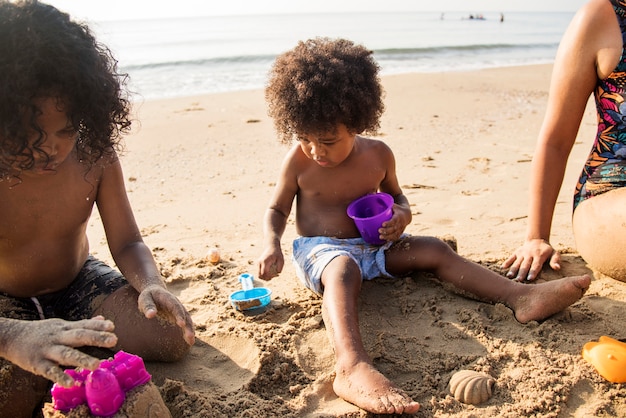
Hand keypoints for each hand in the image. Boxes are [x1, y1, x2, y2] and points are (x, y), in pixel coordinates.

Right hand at [1, 316, 116, 386]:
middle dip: (96, 338)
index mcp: (64, 328)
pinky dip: (60, 377)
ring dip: (82, 359)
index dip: (98, 326)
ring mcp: (48, 350)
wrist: (11, 337)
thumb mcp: (61, 325)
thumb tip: (103, 320)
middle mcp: (58, 337)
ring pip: (66, 354)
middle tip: (113, 340)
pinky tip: (71, 383)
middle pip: (79, 336)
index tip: (112, 327)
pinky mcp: (38, 364)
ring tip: (96, 365)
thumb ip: (82, 324)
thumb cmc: (42, 332)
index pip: (84, 325)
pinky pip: (50, 371)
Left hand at [137, 285, 194, 345]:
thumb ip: (148, 306)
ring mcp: (179, 310)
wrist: (155, 291)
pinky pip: (186, 324)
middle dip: (188, 326)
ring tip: (191, 342)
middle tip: (189, 336)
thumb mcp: (145, 299)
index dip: (179, 315)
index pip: (176, 306)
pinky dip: (188, 331)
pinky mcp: (179, 316)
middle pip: (185, 315)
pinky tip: (190, 342)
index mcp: (169, 298)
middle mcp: (177, 304)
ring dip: (190, 330)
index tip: (181, 324)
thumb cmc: (148, 296)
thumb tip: (150, 315)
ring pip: (188, 320)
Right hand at [257, 247, 283, 279]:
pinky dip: (264, 275)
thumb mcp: (281, 260)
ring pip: (259, 275)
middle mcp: (260, 263)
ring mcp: (258, 264)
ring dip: (265, 277)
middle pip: (260, 276)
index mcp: (265, 262)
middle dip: (267, 278)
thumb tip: (277, 273)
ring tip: (272, 274)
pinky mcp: (258, 264)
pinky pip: (259, 273)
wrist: (271, 246)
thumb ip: (280, 267)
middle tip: (273, 276)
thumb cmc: (277, 253)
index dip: (270, 277)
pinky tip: (270, 272)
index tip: (276, 275)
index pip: (264, 273)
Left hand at [379, 203, 409, 241]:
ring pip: (395, 234)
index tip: (383, 224)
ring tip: (380, 236)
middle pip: (394, 228)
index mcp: (399, 216)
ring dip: (388, 236)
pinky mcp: (400, 233)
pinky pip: (396, 237)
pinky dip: (391, 239)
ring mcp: (401, 229)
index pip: (394, 220)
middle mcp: (401, 223)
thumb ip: (384, 202)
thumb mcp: (393, 204)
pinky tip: (385, 240)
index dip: (389, 223)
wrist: (407, 214)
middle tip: (379, 230)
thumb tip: (373, 195)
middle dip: (387, 231)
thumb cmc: (397, 209)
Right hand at [501, 239, 560, 280]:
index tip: (529, 279)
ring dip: (513, 269)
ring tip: (509, 276)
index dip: (533, 272)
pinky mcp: (517, 252)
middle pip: (525, 265)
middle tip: (518, 280)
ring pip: (517, 262)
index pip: (536, 265)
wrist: (537, 240)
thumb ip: (555, 260)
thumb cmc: (547, 250)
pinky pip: (511, 257)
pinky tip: (502, 267)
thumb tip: (557, 268)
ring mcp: (522, 253)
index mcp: (539, 255)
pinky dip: (507, 262)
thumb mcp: (554, 253)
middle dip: (522, 272)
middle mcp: (530, 254)